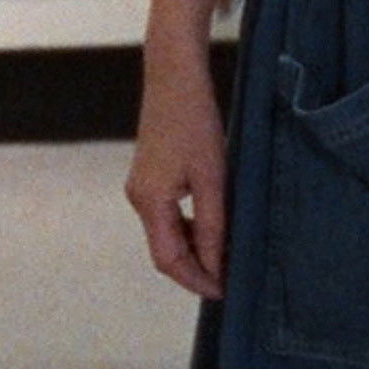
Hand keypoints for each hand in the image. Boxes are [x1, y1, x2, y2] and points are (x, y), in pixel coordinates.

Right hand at [126, 0, 234, 298]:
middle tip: (229, 281)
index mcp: (150, 201)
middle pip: (164, 251)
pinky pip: (166, 217)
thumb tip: (216, 266)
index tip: (224, 292)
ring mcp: (140, 188)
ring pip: (165, 235)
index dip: (196, 280)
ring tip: (226, 259)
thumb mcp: (213, 178)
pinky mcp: (148, 177)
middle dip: (195, 270)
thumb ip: (213, 225)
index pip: (169, 260)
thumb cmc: (196, 122)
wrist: (174, 76)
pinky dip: (187, 230)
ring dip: (193, 251)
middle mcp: (138, 198)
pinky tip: (212, 230)